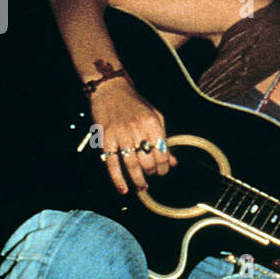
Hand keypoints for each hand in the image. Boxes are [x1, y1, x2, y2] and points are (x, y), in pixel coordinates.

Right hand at [90, 80, 176, 195]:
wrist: (111, 89)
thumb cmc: (135, 104)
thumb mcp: (156, 117)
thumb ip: (164, 139)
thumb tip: (173, 162)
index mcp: (152, 124)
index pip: (162, 152)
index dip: (164, 166)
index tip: (163, 171)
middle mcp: (137, 130)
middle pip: (147, 161)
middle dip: (151, 173)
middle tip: (151, 176)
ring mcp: (120, 135)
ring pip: (131, 165)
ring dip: (137, 180)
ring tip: (142, 187)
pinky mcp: (106, 138)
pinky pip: (112, 163)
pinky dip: (117, 179)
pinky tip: (123, 189)